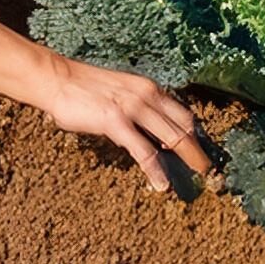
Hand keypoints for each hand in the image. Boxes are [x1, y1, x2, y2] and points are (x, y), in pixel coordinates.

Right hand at [35, 53, 209, 193]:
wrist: (59, 79)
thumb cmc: (86, 88)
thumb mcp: (120, 91)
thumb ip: (138, 107)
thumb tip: (152, 131)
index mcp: (147, 87)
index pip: (181, 112)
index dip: (194, 133)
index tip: (199, 150)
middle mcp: (145, 94)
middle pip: (182, 126)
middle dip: (196, 149)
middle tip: (206, 169)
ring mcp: (132, 107)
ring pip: (171, 136)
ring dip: (187, 158)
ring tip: (196, 177)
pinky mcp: (116, 121)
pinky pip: (143, 150)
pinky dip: (155, 170)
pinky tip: (160, 184)